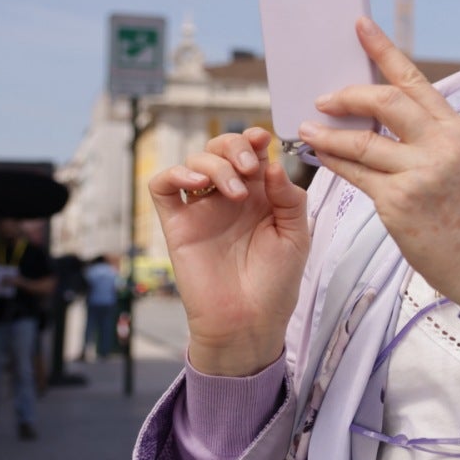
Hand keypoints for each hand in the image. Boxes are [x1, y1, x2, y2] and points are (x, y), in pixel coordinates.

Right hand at [147, 127, 308, 375]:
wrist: (249, 321)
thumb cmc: (276, 283)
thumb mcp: (296, 235)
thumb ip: (289, 198)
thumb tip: (272, 164)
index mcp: (261, 196)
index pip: (251, 153)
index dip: (254, 139)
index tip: (264, 138)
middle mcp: (229, 198)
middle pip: (220, 150)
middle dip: (235, 146)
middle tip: (250, 166)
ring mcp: (201, 209)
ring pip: (194, 162)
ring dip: (215, 164)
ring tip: (237, 192)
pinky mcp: (177, 224)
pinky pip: (162, 187)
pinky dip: (174, 173)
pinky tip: (194, 181)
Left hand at [299, 18, 459, 310]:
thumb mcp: (456, 162)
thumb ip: (423, 136)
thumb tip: (376, 114)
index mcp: (456, 129)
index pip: (414, 80)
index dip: (383, 50)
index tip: (360, 26)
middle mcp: (441, 144)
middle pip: (386, 100)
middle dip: (348, 94)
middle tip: (324, 98)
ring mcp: (421, 172)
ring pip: (362, 139)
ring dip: (328, 133)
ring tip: (309, 129)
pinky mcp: (399, 201)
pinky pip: (355, 174)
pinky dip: (333, 162)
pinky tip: (320, 157)